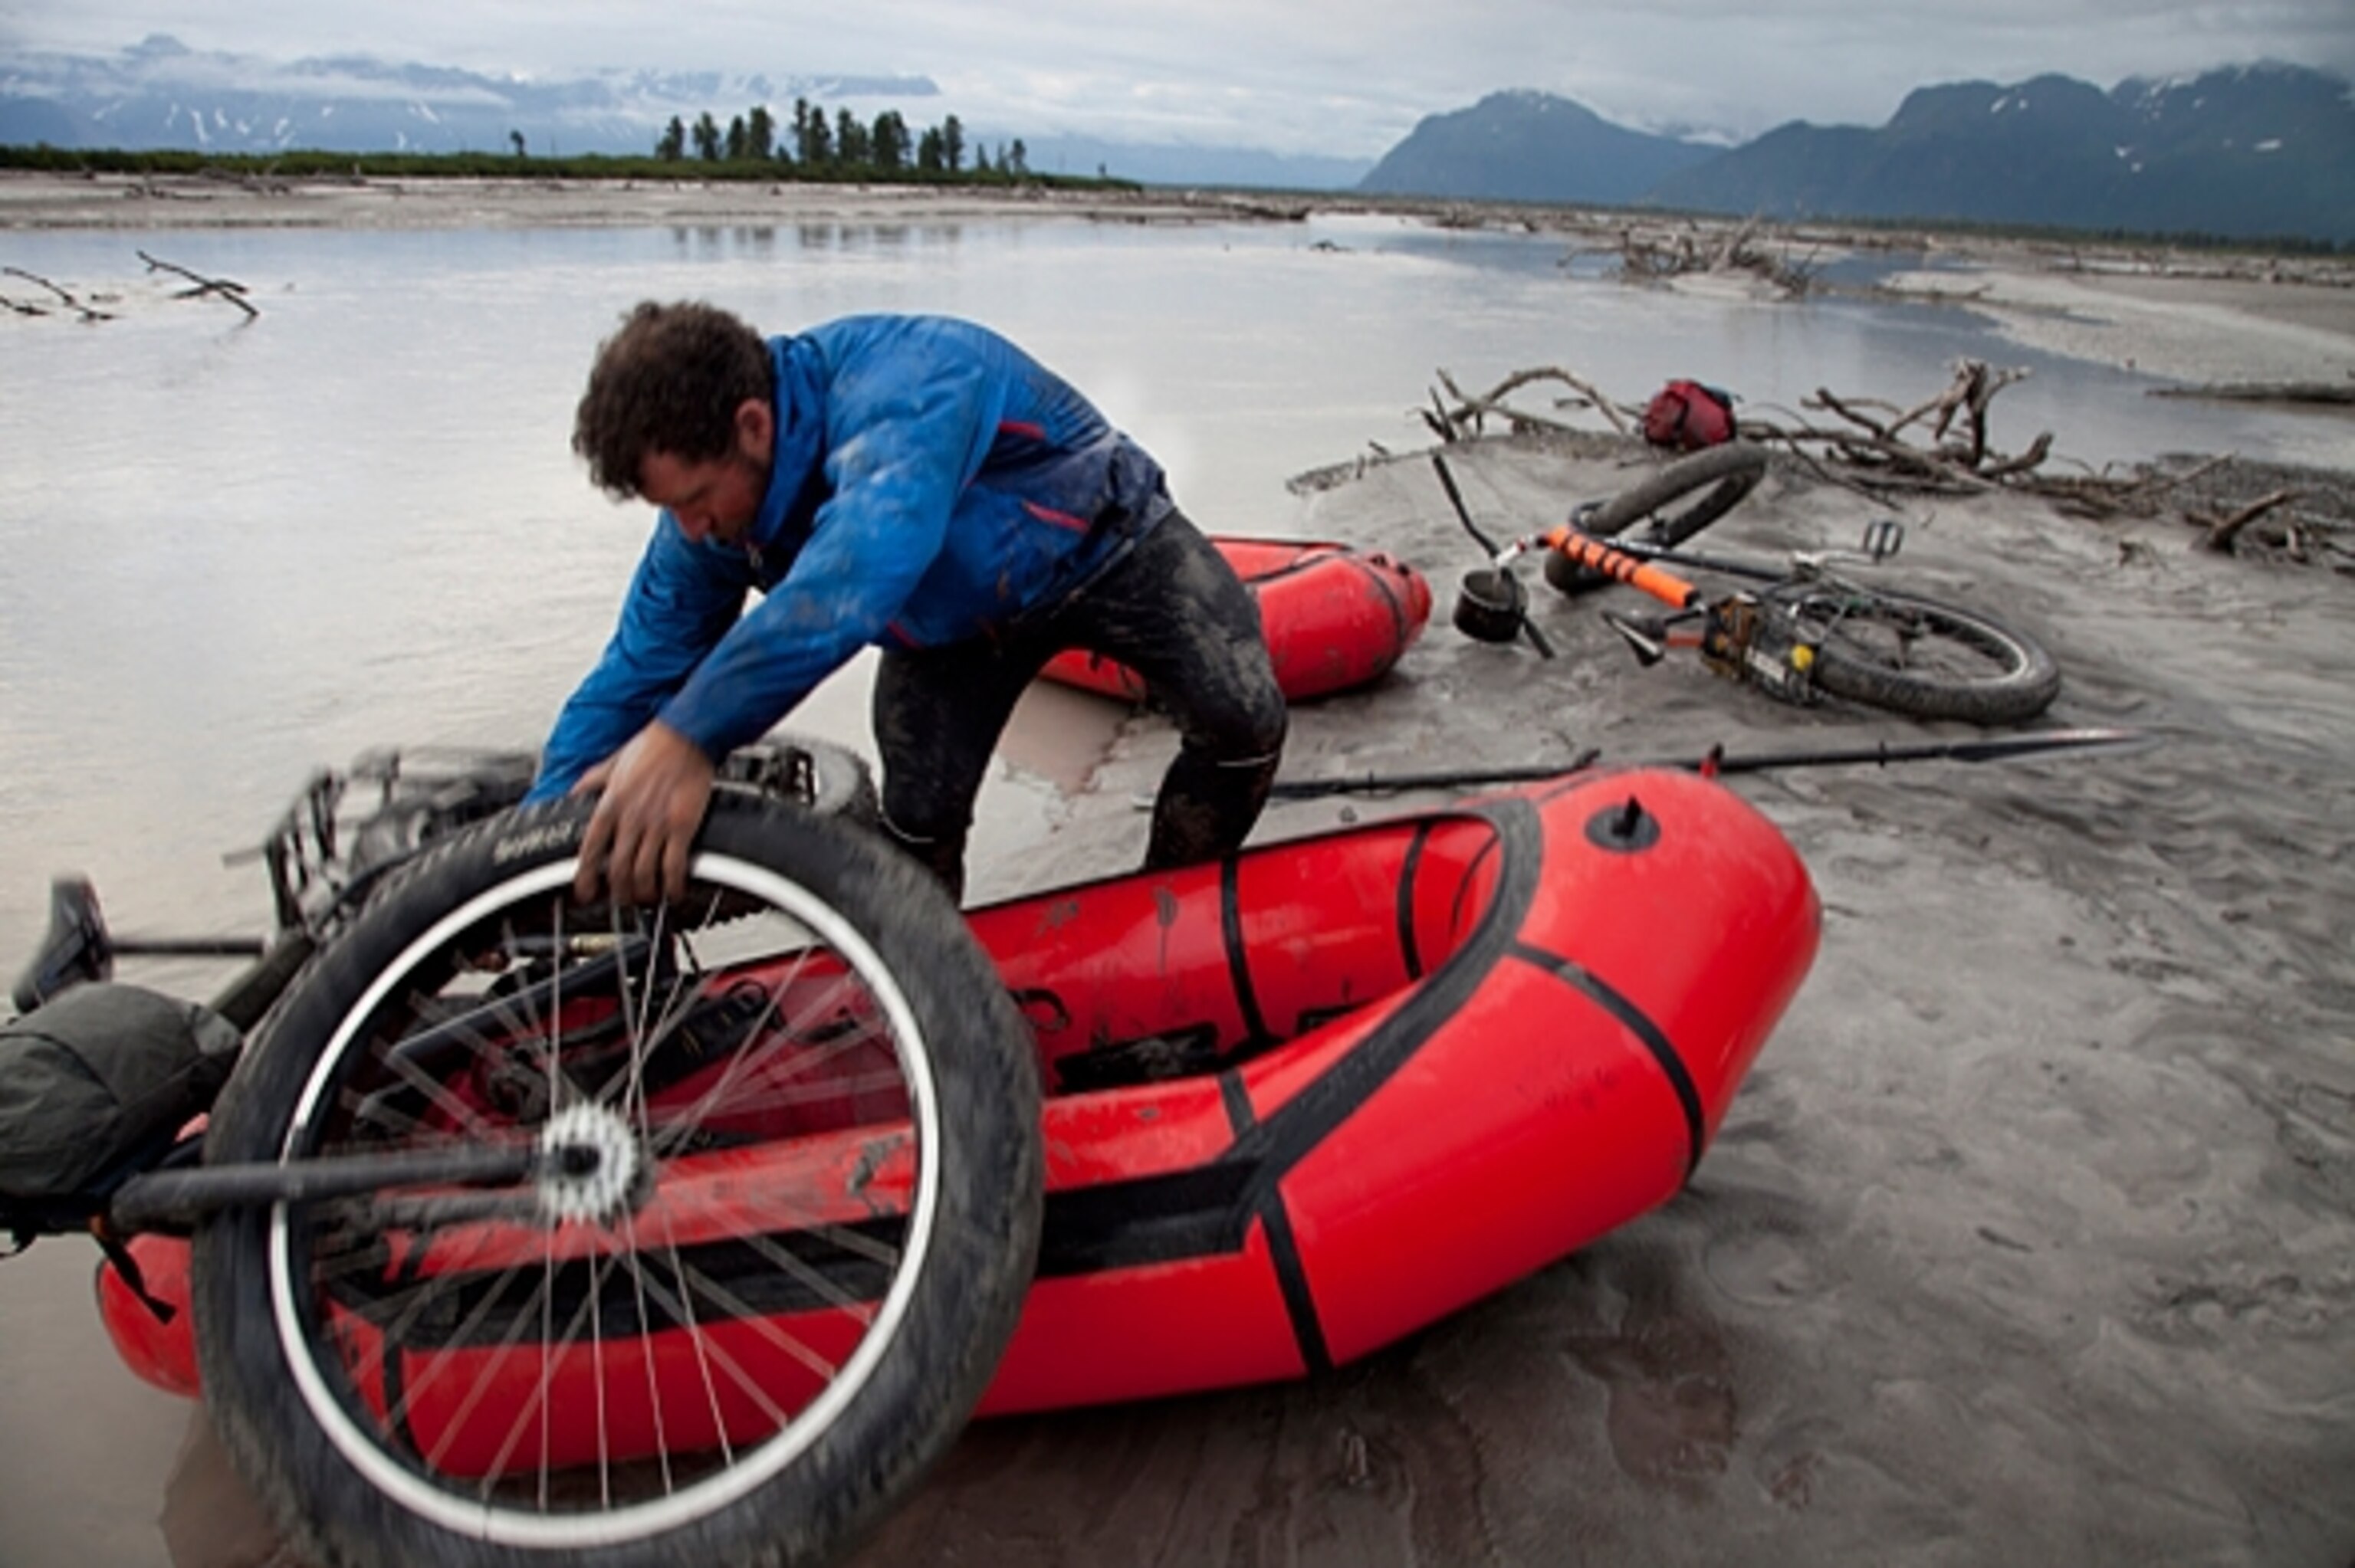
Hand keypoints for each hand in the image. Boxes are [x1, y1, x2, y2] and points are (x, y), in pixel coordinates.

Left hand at [571, 722, 716, 904]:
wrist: (687, 735)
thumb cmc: (653, 745)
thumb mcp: (610, 762)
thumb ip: (591, 782)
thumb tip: (575, 793)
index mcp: (610, 804)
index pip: (590, 850)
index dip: (585, 877)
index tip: (586, 893)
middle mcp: (630, 818)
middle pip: (618, 870)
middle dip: (618, 893)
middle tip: (622, 901)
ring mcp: (656, 824)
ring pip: (644, 874)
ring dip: (644, 893)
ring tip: (648, 898)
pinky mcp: (682, 827)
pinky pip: (674, 866)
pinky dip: (672, 885)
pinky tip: (674, 891)